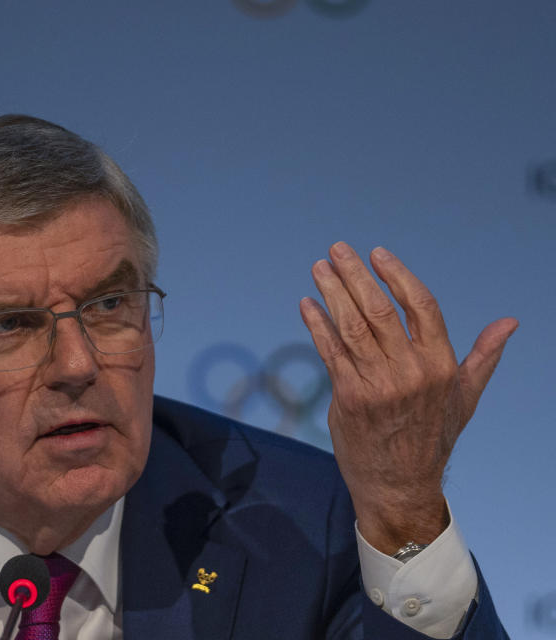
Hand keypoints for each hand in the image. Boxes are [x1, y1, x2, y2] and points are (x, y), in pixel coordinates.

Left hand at [299, 242, 517, 553]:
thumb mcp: (465, 398)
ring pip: (351, 326)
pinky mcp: (348, 397)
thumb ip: (483, 357)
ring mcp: (377, 384)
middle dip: (355, 274)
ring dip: (332, 293)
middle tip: (337, 249)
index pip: (422, 306)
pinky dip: (316, 324)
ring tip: (319, 268)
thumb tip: (510, 322)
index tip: (378, 254)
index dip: (398, 276)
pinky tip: (306, 304)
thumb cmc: (432, 437)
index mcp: (440, 365)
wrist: (399, 486)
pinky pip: (330, 351)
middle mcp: (410, 371)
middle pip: (379, 309)